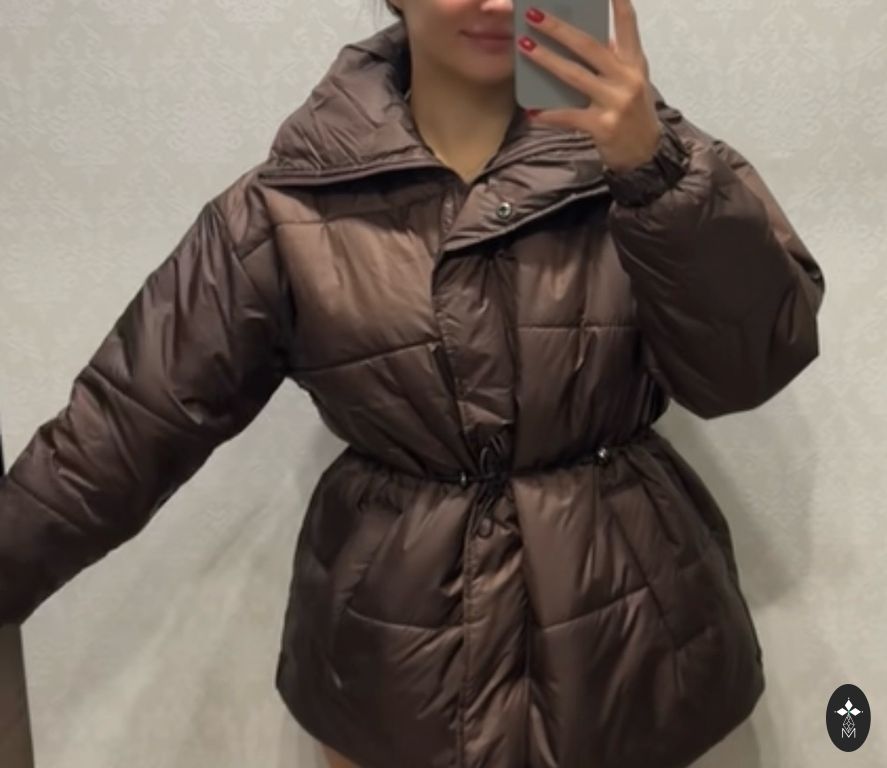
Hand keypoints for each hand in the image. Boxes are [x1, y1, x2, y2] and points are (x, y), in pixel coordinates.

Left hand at [519, 0, 662, 173]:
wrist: (645, 154)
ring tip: (524, 47)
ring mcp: (616, 102)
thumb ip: (613, 61)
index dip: (618, 3)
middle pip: (589, 46)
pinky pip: (569, 116)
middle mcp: (627, 78)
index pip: (628, 25)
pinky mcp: (603, 126)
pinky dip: (550, 114)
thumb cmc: (632, 113)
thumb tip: (583, 39)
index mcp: (634, 63)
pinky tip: (533, 111)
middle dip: (559, 29)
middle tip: (534, 14)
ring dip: (546, 60)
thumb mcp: (631, 82)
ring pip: (574, 76)